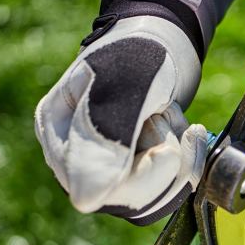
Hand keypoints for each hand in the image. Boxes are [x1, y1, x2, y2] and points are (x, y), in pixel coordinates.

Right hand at [34, 9, 205, 224]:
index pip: (95, 187)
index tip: (161, 131)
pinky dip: (186, 159)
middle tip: (161, 109)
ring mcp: (107, 172)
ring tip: (167, 112)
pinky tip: (177, 128)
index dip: (142, 172)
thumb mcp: (126, 84)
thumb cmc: (137, 52)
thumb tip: (86, 201)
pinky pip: (169, 190)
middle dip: (163, 153)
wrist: (161, 43)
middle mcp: (76, 161)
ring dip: (178, 152)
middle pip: (131, 198)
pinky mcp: (137, 177)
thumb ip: (107, 137)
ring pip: (155, 197)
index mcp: (58, 134)